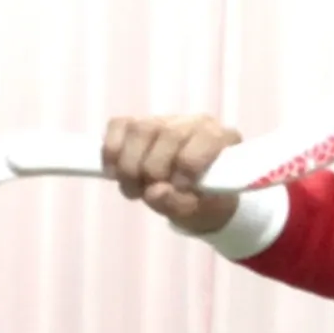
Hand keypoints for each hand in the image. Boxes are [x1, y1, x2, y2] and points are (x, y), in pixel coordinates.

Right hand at [102, 115, 242, 233]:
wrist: (192, 198)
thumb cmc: (204, 202)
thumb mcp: (201, 212)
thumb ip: (182, 205)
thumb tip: (154, 192)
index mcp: (222, 139)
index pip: (207, 138)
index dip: (189, 162)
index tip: (179, 186)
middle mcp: (193, 123)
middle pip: (168, 134)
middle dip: (154, 168)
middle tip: (147, 193)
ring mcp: (164, 120)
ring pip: (140, 129)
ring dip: (130, 165)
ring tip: (132, 190)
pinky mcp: (137, 123)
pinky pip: (118, 126)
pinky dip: (111, 151)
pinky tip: (114, 173)